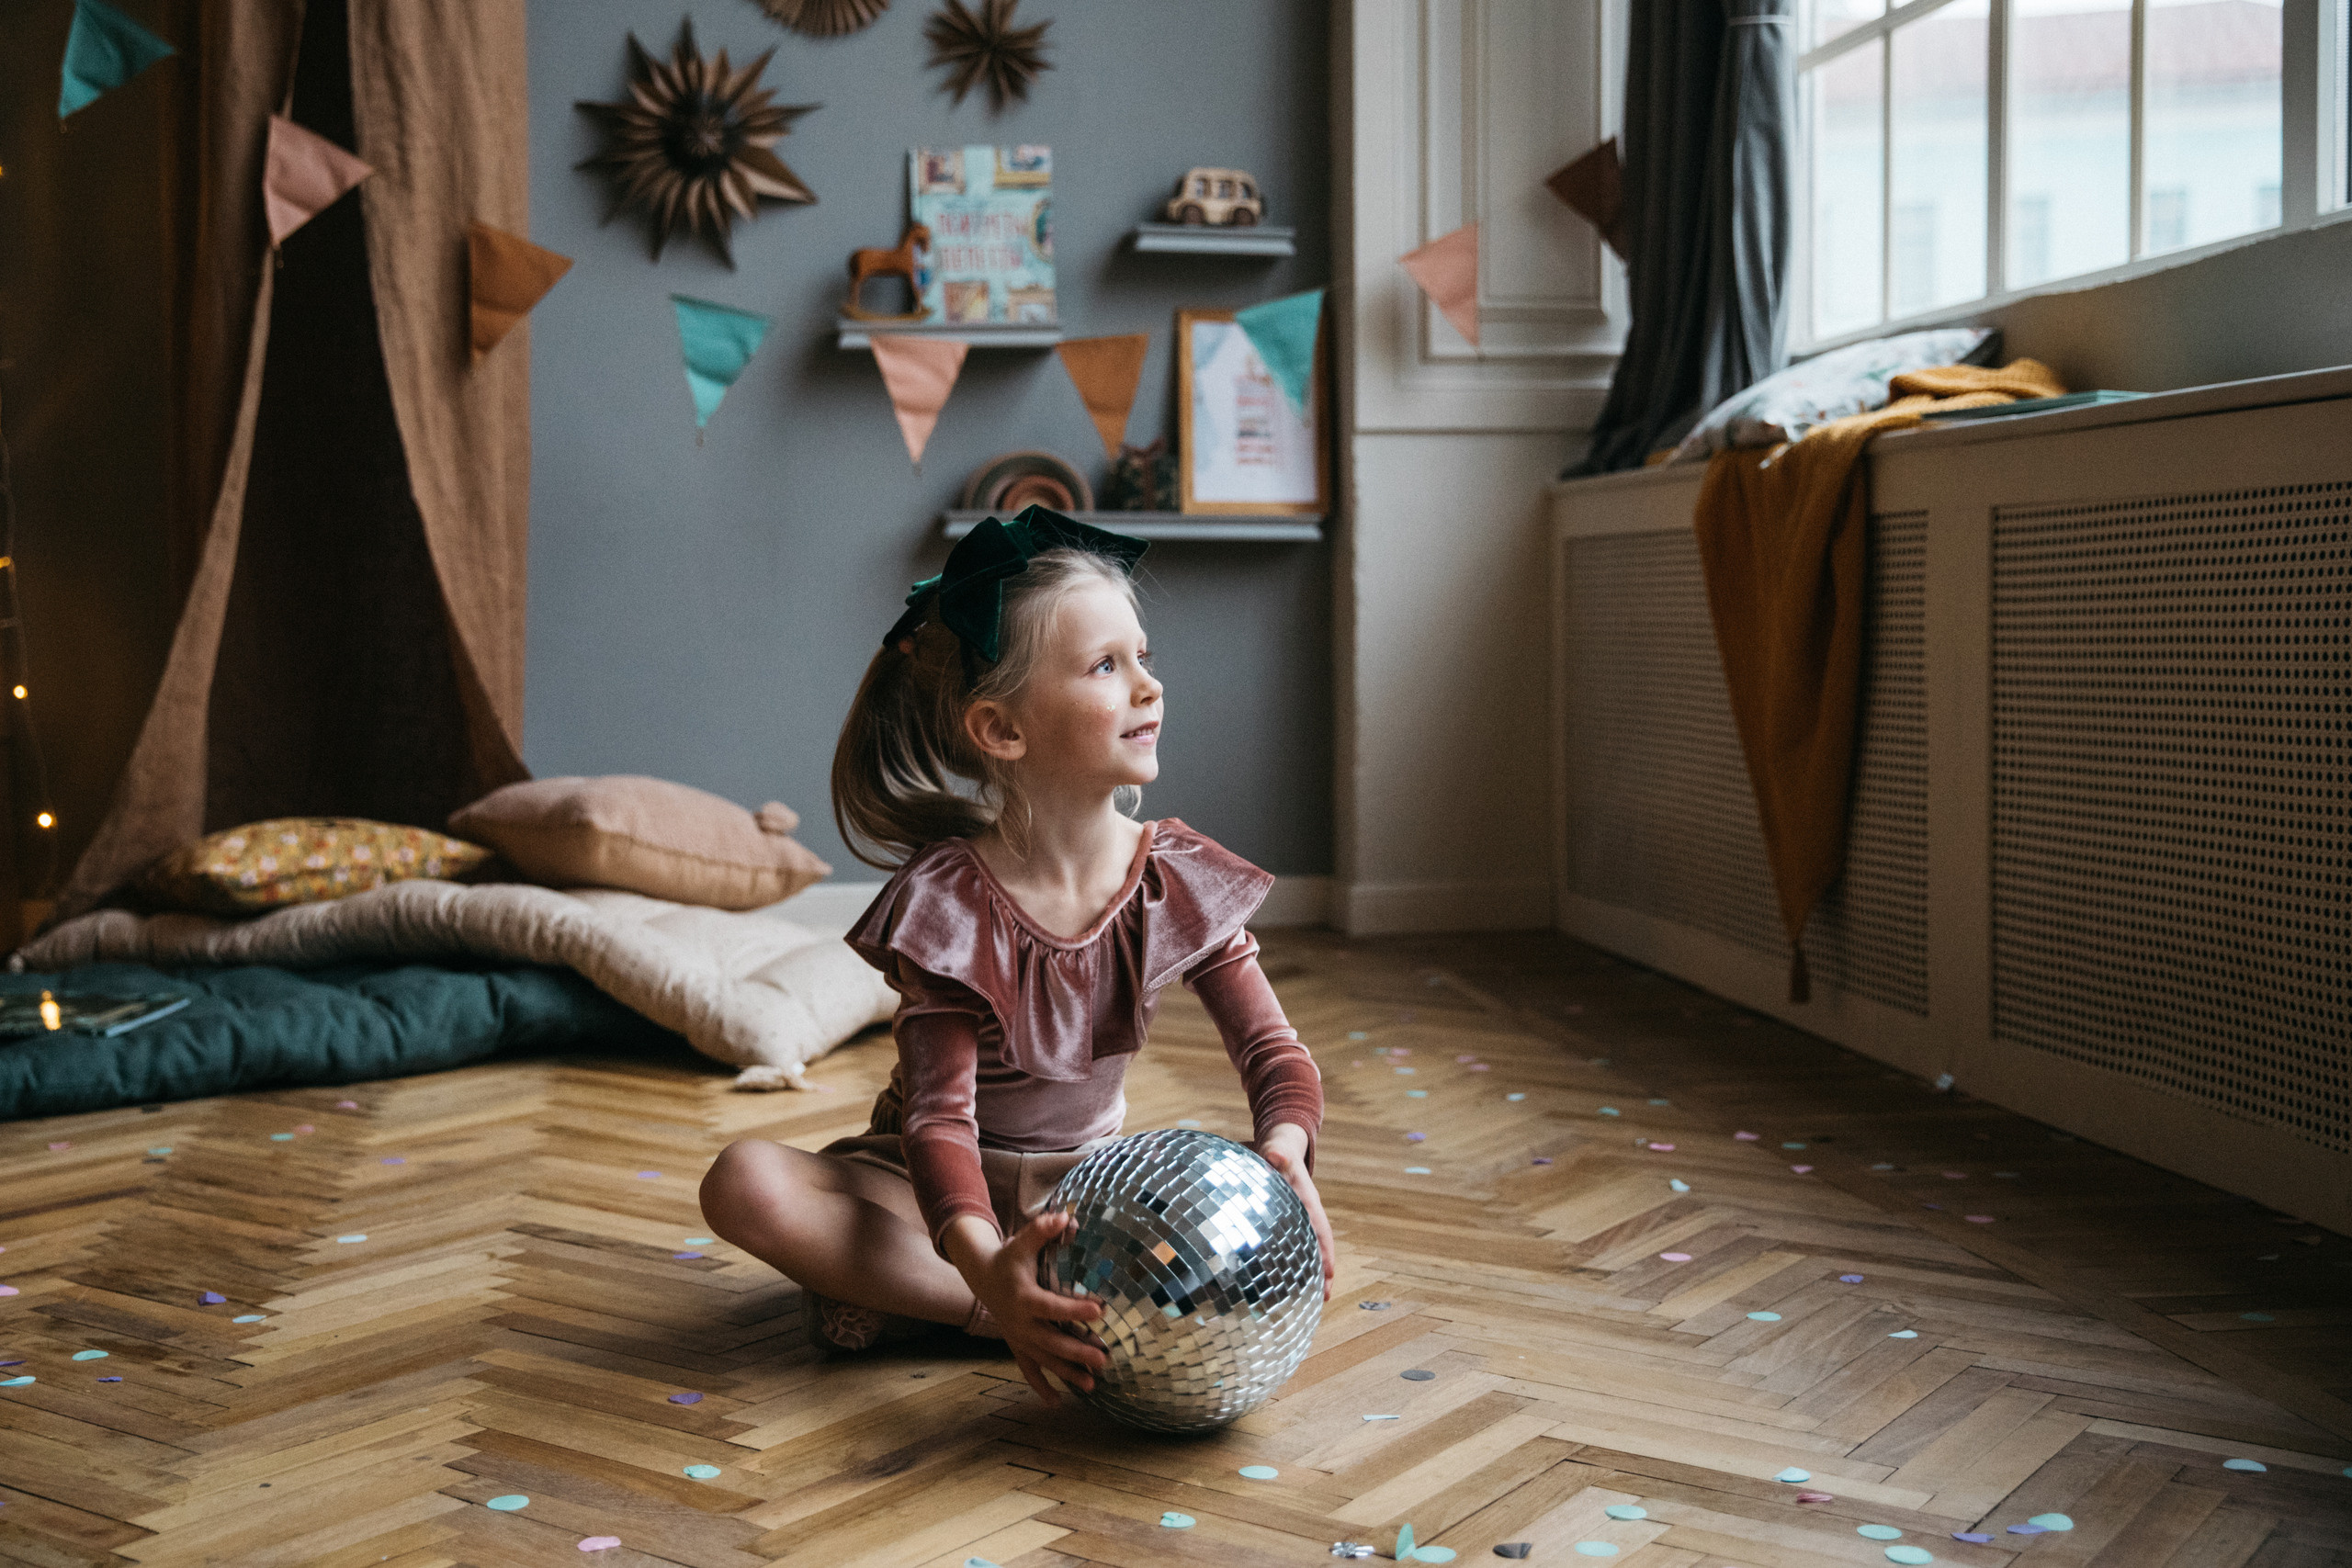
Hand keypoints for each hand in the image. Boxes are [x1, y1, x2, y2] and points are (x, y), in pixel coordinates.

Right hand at [944, 1212, 1107, 1407]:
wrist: (983, 1277)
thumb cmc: (1010, 1258)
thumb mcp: (1021, 1241)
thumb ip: (1041, 1230)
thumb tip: (1065, 1216)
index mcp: (1023, 1297)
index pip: (1052, 1306)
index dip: (1075, 1310)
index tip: (1100, 1311)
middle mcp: (1020, 1323)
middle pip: (1051, 1341)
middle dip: (1077, 1351)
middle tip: (1103, 1357)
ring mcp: (1019, 1338)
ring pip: (1044, 1360)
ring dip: (1067, 1374)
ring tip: (1093, 1385)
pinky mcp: (1018, 1346)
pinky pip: (1028, 1370)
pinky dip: (1041, 1387)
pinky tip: (1057, 1402)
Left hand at [1259, 1124, 1335, 1299]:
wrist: (1278, 1147)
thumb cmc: (1277, 1151)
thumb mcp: (1277, 1150)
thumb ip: (1277, 1154)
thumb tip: (1275, 1153)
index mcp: (1307, 1199)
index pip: (1319, 1227)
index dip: (1325, 1249)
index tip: (1330, 1272)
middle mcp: (1307, 1212)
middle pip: (1319, 1244)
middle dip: (1323, 1269)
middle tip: (1325, 1296)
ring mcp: (1299, 1219)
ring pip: (1309, 1248)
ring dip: (1312, 1271)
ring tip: (1315, 1299)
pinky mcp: (1288, 1223)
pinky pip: (1294, 1245)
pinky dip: (1295, 1264)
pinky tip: (1288, 1284)